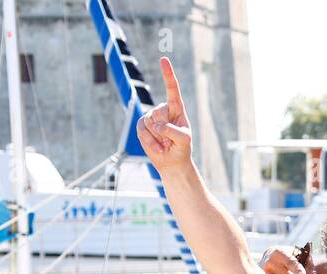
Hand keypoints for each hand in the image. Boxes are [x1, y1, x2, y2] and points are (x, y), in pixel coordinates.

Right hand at [136, 57, 191, 173]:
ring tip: (165, 142)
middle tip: (171, 139)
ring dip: (158, 136)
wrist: (172, 161)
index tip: (163, 59)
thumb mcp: (184, 140)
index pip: (172, 89)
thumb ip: (172, 130)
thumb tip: (156, 125)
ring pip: (150, 121)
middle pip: (159, 111)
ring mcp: (151, 117)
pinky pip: (142, 131)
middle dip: (164, 127)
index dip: (167, 74)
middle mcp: (163, 109)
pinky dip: (151, 142)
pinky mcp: (142, 126)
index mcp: (177, 108)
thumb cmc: (181, 148)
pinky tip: (158, 147)